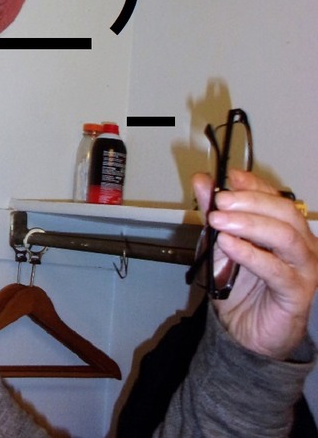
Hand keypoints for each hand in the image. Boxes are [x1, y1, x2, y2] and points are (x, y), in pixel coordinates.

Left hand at [192, 169, 317, 359]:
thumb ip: (214, 212)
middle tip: (220, 200)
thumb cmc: (239, 284)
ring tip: (219, 222)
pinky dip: (250, 254)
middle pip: (284, 212)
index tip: (229, 176)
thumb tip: (202, 180)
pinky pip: (276, 270)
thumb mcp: (220, 242)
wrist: (245, 330)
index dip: (254, 184)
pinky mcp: (297, 292)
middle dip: (250, 201)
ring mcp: (303, 268)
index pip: (275, 197)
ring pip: (286, 236)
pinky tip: (228, 245)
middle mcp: (301, 244)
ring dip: (249, 224)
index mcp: (285, 227)